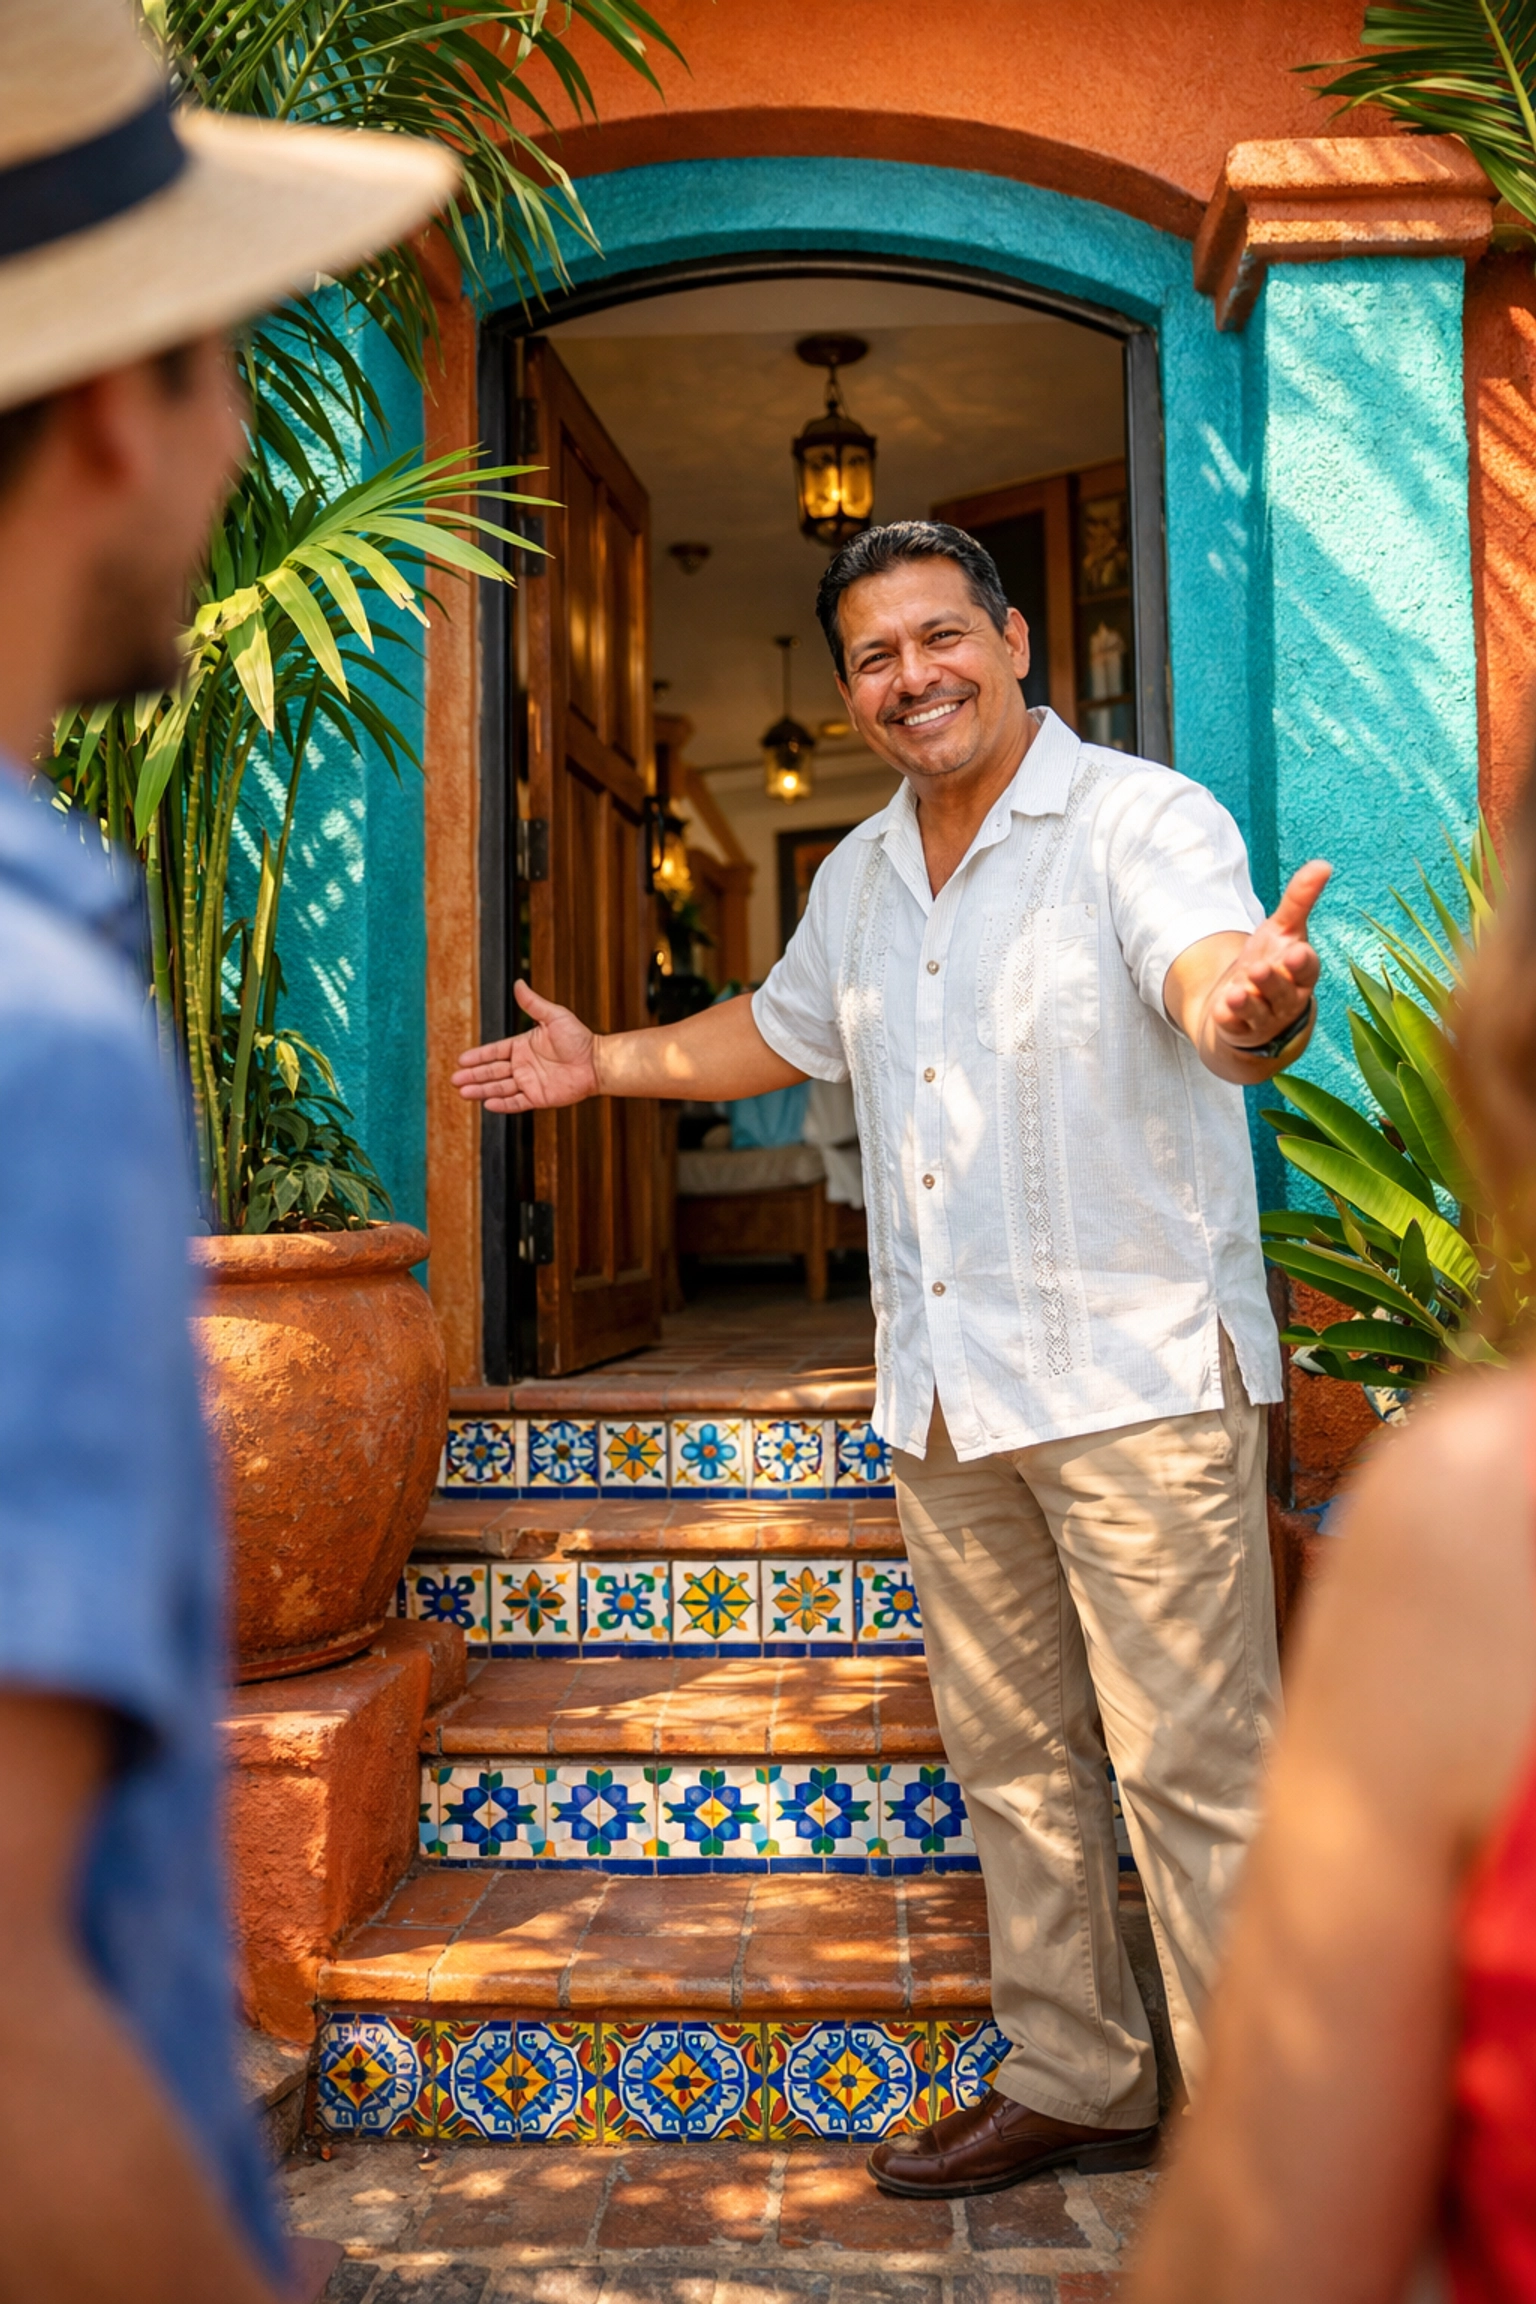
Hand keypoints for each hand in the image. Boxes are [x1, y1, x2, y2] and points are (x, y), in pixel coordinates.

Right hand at [452, 979, 599, 1113]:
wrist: (597, 1062)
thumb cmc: (579, 1038)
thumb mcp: (554, 1016)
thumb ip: (533, 1004)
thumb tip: (518, 983)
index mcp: (522, 1046)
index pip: (494, 1052)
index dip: (478, 1056)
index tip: (461, 1060)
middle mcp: (523, 1065)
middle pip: (492, 1071)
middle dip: (473, 1076)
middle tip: (455, 1080)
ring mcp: (529, 1082)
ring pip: (500, 1088)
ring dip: (482, 1090)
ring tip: (464, 1092)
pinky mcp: (539, 1097)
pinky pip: (517, 1102)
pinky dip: (503, 1104)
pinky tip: (488, 1104)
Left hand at [1209, 860, 1329, 1048]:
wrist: (1253, 1007)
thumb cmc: (1275, 963)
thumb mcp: (1283, 930)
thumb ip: (1299, 901)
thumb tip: (1323, 864)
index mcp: (1300, 974)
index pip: (1307, 969)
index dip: (1301, 962)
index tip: (1295, 951)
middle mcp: (1286, 999)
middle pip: (1281, 992)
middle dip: (1271, 982)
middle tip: (1259, 969)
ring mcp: (1263, 1018)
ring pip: (1258, 1012)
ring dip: (1247, 1002)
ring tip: (1236, 991)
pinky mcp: (1239, 1030)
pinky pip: (1235, 1027)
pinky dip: (1228, 1019)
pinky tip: (1221, 1010)